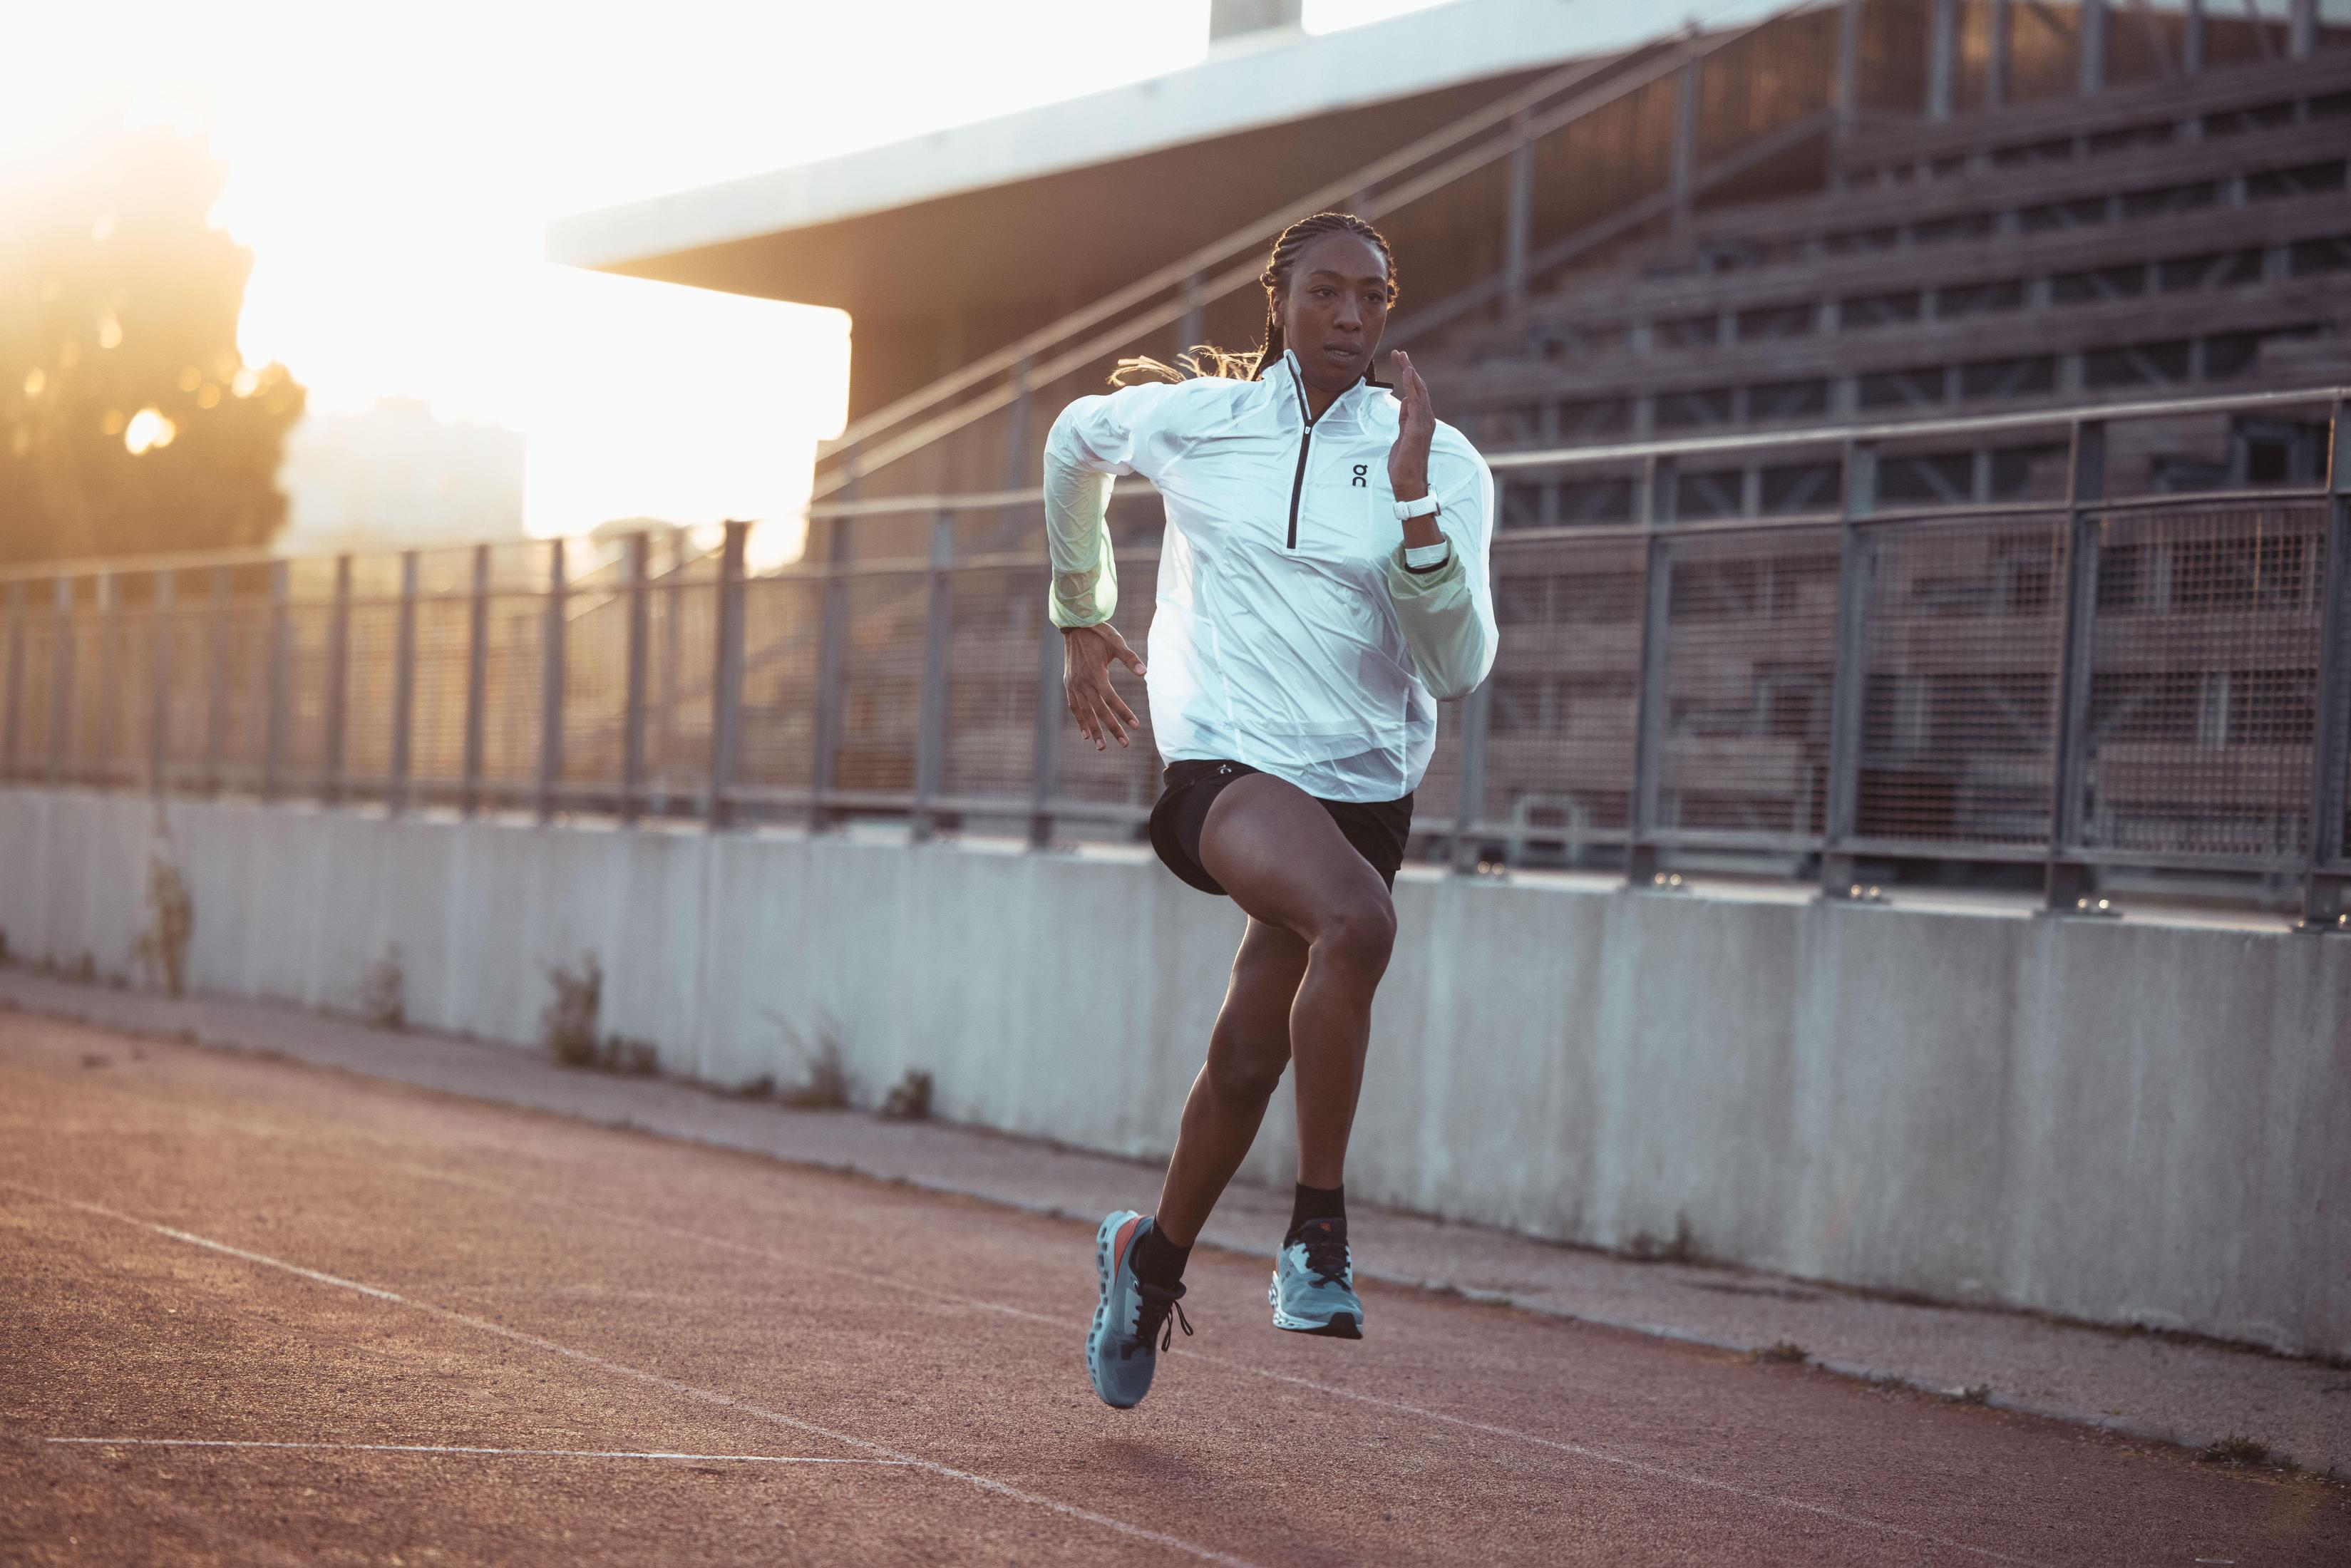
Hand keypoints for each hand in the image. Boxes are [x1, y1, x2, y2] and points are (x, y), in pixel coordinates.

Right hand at [1061, 622, 1145, 750]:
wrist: (1074, 625)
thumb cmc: (1099, 633)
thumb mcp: (1116, 642)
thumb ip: (1130, 658)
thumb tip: (1144, 672)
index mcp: (1096, 674)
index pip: (1112, 699)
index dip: (1123, 713)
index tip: (1135, 725)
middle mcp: (1083, 683)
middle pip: (1099, 711)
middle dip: (1112, 728)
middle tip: (1125, 744)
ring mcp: (1074, 685)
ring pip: (1085, 712)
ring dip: (1094, 730)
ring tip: (1102, 747)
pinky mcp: (1069, 684)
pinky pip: (1074, 706)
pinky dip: (1080, 720)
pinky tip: (1085, 734)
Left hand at [1387, 349, 1433, 503]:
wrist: (1408, 482)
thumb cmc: (1404, 463)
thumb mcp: (1402, 435)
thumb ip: (1405, 418)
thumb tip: (1406, 401)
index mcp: (1421, 420)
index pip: (1416, 392)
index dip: (1409, 376)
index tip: (1400, 361)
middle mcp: (1426, 418)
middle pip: (1419, 387)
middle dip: (1409, 369)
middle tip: (1399, 353)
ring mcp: (1424, 423)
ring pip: (1419, 391)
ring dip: (1410, 373)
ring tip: (1402, 358)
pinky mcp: (1418, 428)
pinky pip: (1417, 402)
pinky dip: (1412, 386)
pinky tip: (1407, 373)